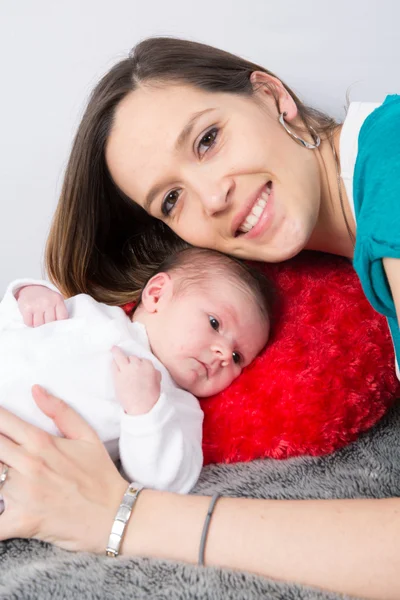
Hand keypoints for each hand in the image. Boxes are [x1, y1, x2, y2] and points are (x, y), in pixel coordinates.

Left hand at [0, 386, 126, 551]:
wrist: (115, 515)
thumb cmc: (100, 476)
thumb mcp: (87, 436)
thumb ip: (60, 410)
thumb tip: (35, 390)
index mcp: (41, 442)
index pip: (2, 421)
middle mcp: (28, 465)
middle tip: (5, 452)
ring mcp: (22, 494)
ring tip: (6, 474)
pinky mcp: (21, 522)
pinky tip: (3, 508)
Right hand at [16, 285, 67, 326]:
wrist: (31, 287)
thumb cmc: (47, 298)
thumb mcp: (56, 301)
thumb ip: (59, 312)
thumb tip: (59, 328)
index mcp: (58, 300)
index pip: (62, 318)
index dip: (60, 324)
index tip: (57, 326)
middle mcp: (48, 302)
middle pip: (50, 323)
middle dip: (48, 326)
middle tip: (46, 324)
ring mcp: (37, 305)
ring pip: (39, 324)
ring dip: (38, 326)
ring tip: (39, 321)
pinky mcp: (26, 308)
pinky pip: (29, 323)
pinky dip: (30, 324)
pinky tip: (32, 319)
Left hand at [111, 346, 160, 414]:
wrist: (142, 406)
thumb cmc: (151, 396)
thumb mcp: (157, 382)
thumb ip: (154, 373)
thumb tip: (153, 370)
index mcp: (148, 366)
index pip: (143, 360)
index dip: (140, 364)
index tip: (138, 367)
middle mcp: (137, 365)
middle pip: (132, 357)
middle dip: (130, 361)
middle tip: (128, 365)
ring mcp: (126, 369)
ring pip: (120, 356)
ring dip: (117, 352)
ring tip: (113, 349)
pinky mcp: (117, 376)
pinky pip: (113, 365)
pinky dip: (113, 362)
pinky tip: (112, 361)